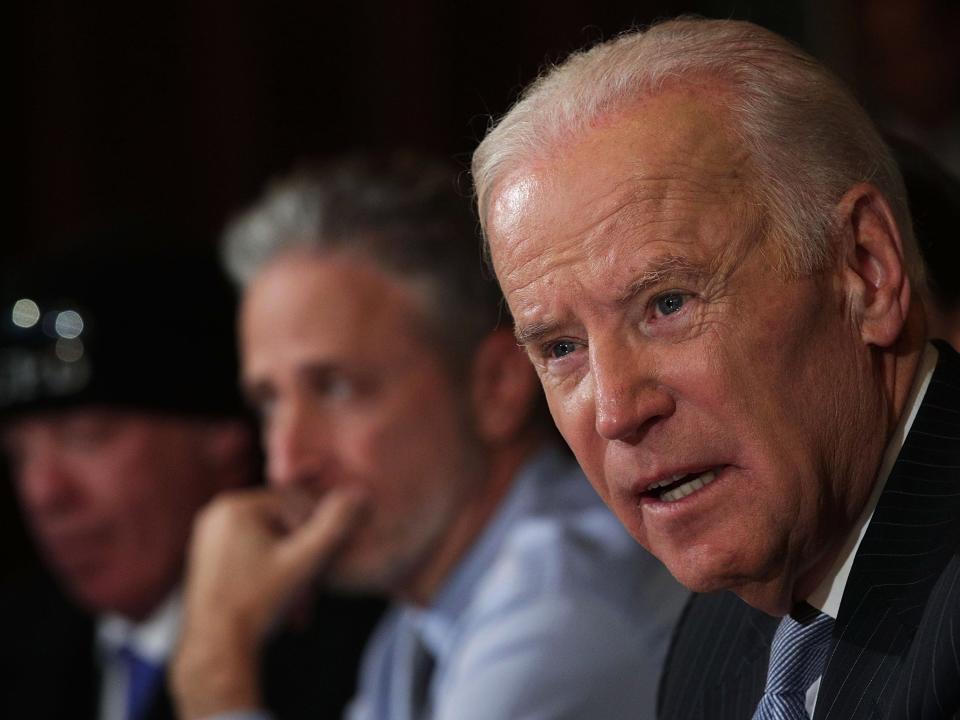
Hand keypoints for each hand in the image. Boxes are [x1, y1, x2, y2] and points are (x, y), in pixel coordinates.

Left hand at [171, 486, 364, 718]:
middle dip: (302, 556)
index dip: (316, 536)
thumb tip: (358, 494)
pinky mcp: (207, 554)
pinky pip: (251, 551)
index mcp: (235, 505)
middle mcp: (216, 512)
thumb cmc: (259, 605)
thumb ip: (333, 527)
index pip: (296, 505)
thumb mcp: (305, 563)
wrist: (215, 650)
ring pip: (269, 539)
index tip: (322, 569)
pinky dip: (270, 571)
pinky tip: (282, 600)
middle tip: (313, 591)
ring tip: (299, 603)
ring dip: (290, 568)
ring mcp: (208, 534)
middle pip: (281, 523)